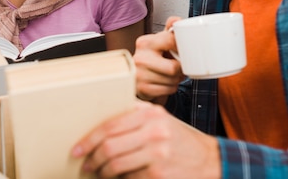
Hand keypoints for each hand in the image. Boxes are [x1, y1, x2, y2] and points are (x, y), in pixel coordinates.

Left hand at [72, 100, 220, 178]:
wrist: (210, 161)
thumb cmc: (180, 140)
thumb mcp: (161, 120)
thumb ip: (136, 115)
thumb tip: (101, 122)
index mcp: (150, 113)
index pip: (110, 125)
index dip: (89, 139)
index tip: (77, 148)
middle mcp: (154, 130)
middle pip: (109, 146)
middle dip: (93, 158)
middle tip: (86, 164)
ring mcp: (157, 153)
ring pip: (115, 165)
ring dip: (102, 173)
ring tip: (99, 173)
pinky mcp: (158, 174)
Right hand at [134, 16, 185, 101]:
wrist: (136, 78)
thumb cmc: (153, 58)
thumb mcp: (160, 42)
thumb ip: (169, 30)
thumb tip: (177, 20)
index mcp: (145, 42)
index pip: (171, 41)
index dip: (182, 48)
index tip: (182, 51)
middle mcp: (140, 58)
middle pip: (174, 68)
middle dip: (180, 69)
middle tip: (178, 67)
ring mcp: (140, 75)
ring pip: (172, 80)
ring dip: (176, 80)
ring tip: (170, 75)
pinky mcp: (142, 89)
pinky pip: (168, 90)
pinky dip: (170, 88)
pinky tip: (164, 83)